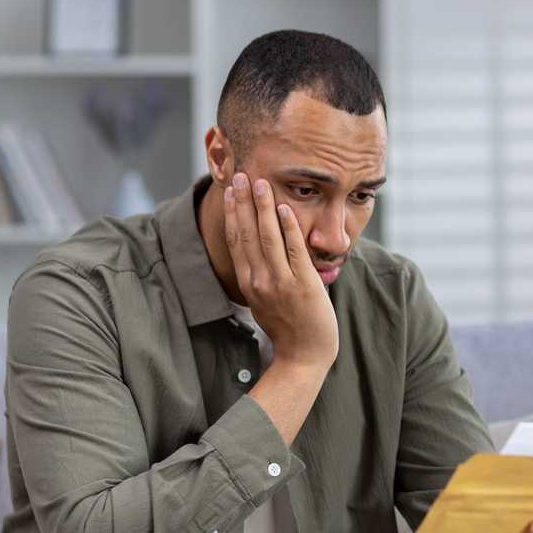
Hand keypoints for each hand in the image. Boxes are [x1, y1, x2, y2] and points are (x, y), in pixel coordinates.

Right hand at [223, 172, 338, 368]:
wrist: (304, 356)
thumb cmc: (288, 327)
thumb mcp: (263, 301)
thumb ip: (258, 277)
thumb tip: (256, 254)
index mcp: (248, 283)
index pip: (236, 242)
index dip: (231, 215)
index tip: (229, 192)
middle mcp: (259, 281)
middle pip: (247, 234)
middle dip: (242, 203)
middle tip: (240, 175)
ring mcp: (280, 283)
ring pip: (268, 238)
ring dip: (263, 208)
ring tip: (261, 183)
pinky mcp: (303, 285)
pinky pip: (294, 250)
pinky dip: (288, 227)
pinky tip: (285, 207)